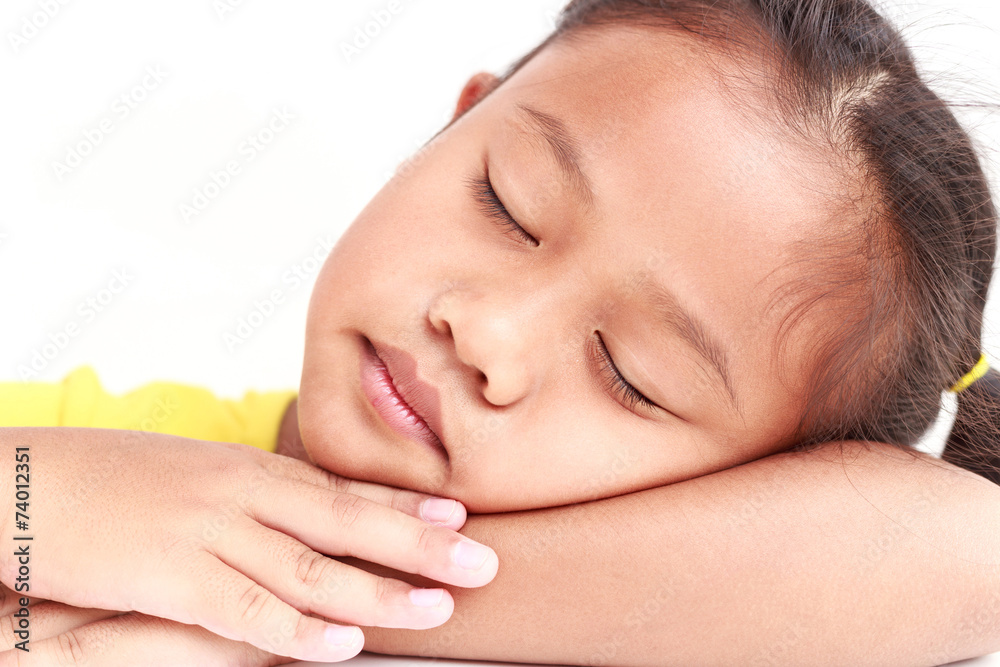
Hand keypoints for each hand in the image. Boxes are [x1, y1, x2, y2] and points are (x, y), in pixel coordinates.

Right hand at [0, 428, 498, 662]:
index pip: (341, 487)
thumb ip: (250, 494)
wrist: (23, 478)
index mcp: (249, 468)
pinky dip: (298, 630)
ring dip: (380, 591)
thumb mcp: (194, 474)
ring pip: (312, 567)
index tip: (460, 513)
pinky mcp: (170, 576)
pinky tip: (342, 645)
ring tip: (437, 608)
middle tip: (482, 560)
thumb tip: (296, 510)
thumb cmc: (110, 477)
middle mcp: (242, 494)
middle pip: (347, 521)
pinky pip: (246, 610)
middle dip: (419, 543)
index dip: (405, 502)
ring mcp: (209, 532)